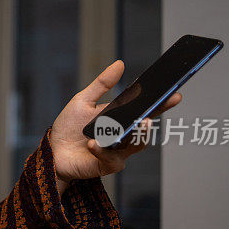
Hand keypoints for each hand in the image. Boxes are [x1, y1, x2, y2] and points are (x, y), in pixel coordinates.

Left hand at [49, 60, 181, 184]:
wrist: (53, 151)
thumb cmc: (69, 127)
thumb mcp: (83, 101)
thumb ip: (102, 84)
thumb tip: (120, 64)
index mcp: (121, 118)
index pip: (146, 110)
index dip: (162, 104)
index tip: (175, 95)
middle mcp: (124, 135)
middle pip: (144, 129)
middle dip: (149, 123)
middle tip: (148, 116)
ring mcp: (118, 151)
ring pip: (135, 145)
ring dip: (135, 137)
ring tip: (134, 127)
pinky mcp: (107, 165)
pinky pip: (111, 158)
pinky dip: (101, 150)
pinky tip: (92, 143)